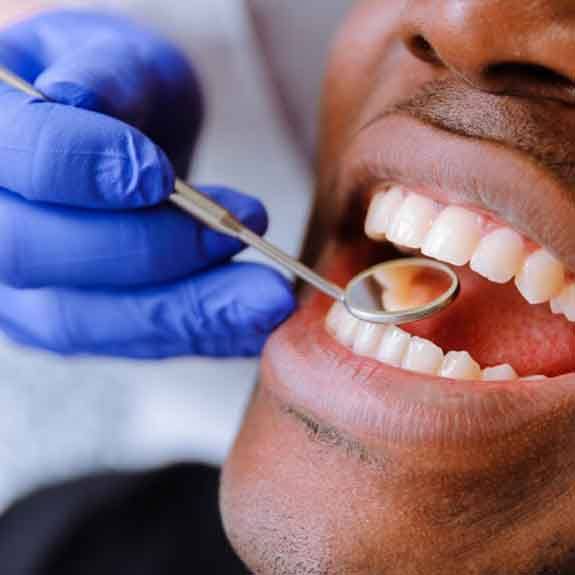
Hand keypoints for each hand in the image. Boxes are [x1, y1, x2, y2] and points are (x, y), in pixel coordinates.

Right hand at [0, 10, 294, 357]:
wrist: (116, 143)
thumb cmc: (118, 92)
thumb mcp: (117, 58)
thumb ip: (105, 74)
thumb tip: (79, 98)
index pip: (15, 160)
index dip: (83, 166)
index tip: (160, 175)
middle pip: (32, 255)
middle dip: (147, 250)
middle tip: (236, 234)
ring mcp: (16, 286)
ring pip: (82, 320)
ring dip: (185, 313)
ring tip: (267, 298)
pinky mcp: (67, 322)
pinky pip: (127, 342)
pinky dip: (196, 334)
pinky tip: (252, 323)